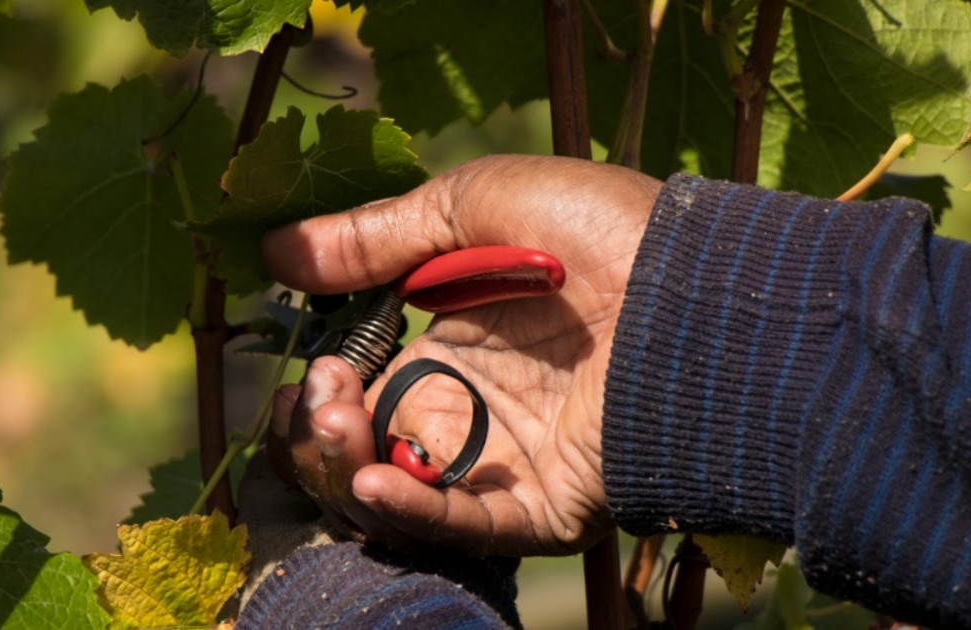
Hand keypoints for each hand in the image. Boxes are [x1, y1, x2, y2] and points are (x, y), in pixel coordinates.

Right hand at [263, 155, 661, 555]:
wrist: (693, 284)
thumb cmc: (594, 232)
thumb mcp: (472, 209)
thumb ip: (375, 238)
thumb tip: (277, 250)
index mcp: (448, 347)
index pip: (357, 392)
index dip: (319, 389)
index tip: (314, 365)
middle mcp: (467, 411)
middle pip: (362, 452)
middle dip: (319, 434)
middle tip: (324, 399)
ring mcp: (502, 462)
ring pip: (394, 499)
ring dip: (347, 470)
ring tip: (340, 426)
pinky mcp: (542, 505)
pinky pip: (464, 527)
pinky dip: (411, 511)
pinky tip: (373, 480)